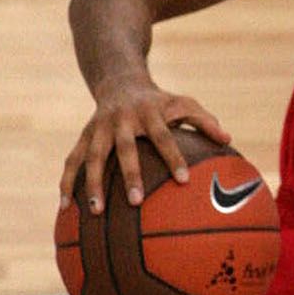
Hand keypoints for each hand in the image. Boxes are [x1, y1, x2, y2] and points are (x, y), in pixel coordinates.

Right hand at [58, 74, 231, 214]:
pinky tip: (65, 209)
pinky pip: (71, 161)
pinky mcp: (83, 136)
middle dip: (129, 175)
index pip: (164, 137)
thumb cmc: (160, 101)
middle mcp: (122, 120)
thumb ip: (205, 121)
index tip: (183, 181)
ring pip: (92, 157)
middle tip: (137, 202)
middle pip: (125, 148)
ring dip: (91, 184)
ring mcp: (99, 128)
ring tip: (96, 212)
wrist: (121, 82)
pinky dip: (66, 183)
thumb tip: (228, 140)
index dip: (174, 157)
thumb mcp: (184, 103)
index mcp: (150, 113)